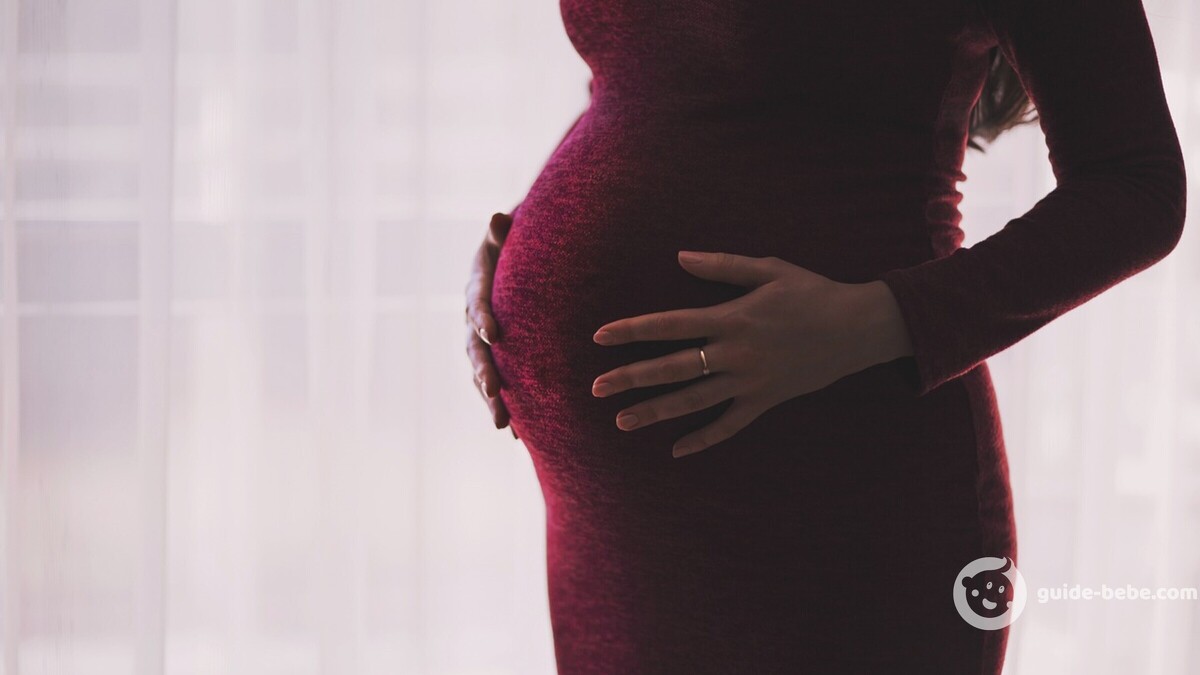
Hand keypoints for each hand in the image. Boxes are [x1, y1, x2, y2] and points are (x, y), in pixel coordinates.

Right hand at [465, 211, 518, 438]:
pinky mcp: (495, 358)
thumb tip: (498, 217)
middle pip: (475, 349)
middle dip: (484, 371)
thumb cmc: (516, 245)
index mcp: (477, 288)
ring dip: (491, 400)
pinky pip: (497, 386)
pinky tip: (518, 435)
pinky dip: (506, 407)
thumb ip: (503, 232)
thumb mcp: (509, 234)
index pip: (476, 303)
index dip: (482, 317)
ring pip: (481, 374)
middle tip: (494, 391)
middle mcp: (473, 320)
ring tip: (503, 424)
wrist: (517, 262)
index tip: (493, 333)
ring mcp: (481, 343)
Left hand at [590, 251, 912, 457]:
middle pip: (672, 369)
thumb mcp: (768, 269)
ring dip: (656, 412)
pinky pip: (730, 425)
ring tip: (622, 421)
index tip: (600, 337)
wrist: (859, 328)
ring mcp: (750, 381)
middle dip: (631, 377)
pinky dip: (704, 439)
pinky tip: (677, 451)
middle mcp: (735, 353)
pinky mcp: (766, 401)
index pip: (669, 325)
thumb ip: (721, 266)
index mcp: (731, 318)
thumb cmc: (812, 292)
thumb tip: (679, 257)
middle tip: (596, 388)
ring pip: (694, 401)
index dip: (632, 330)